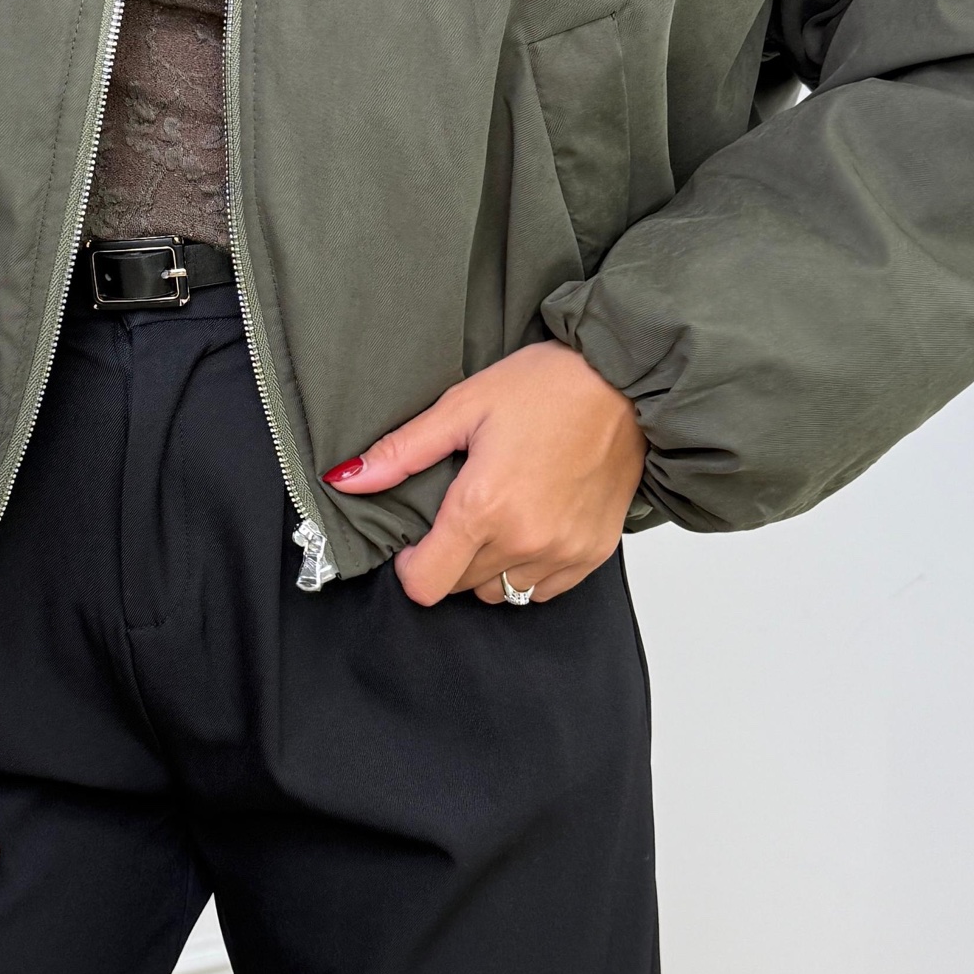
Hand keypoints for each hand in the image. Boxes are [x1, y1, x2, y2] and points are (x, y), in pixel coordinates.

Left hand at [324, 342, 646, 605]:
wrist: (626, 382)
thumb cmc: (549, 385)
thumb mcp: (463, 406)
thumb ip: (402, 452)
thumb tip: (347, 479)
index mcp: (483, 507)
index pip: (426, 584)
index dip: (410, 566)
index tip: (414, 542)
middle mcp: (525, 540)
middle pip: (461, 586)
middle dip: (448, 558)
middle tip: (461, 511)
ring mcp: (563, 552)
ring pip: (502, 592)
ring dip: (488, 566)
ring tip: (498, 516)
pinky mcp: (594, 554)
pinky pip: (545, 590)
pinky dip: (529, 570)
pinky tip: (532, 525)